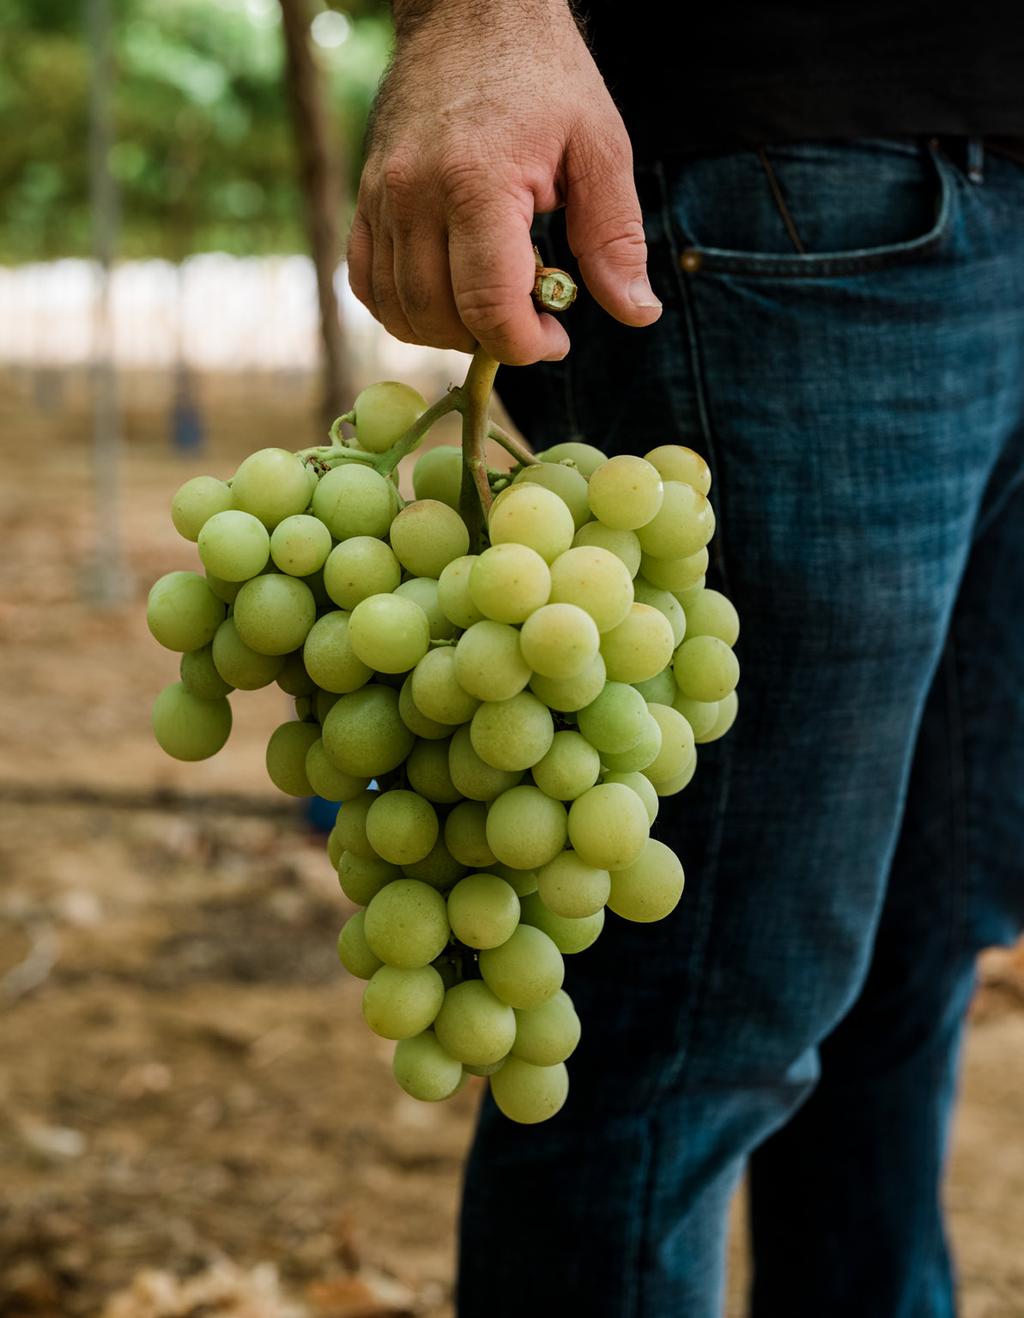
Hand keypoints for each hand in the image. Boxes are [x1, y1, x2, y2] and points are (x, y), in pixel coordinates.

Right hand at [347, 0, 661, 364]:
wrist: (469, 11)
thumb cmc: (544, 76)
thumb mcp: (599, 149)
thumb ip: (615, 238)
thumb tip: (638, 313)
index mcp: (477, 184)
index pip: (488, 308)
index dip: (525, 346)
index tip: (556, 338)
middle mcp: (415, 195)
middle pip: (440, 318)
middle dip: (492, 341)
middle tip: (531, 319)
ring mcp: (382, 198)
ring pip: (400, 311)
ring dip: (449, 332)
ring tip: (492, 306)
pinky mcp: (365, 198)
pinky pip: (366, 283)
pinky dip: (403, 309)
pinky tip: (446, 296)